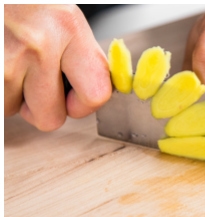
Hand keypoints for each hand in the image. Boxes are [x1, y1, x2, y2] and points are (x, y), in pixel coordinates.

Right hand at [4, 4, 110, 130]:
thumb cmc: (28, 5)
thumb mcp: (64, 20)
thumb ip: (80, 56)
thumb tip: (90, 95)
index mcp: (70, 29)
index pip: (96, 94)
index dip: (83, 104)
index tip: (74, 97)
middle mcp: (41, 45)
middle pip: (51, 118)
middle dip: (42, 108)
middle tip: (36, 84)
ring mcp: (7, 58)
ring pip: (13, 110)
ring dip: (12, 95)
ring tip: (12, 64)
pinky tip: (1, 63)